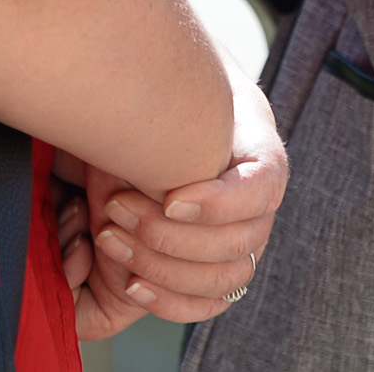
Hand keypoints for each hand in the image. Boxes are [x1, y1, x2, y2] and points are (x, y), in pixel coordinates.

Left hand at [55, 74, 286, 332]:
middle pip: (240, 241)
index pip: (264, 187)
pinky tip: (130, 282)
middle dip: (171, 235)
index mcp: (259, 150)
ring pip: (225, 279)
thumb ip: (178, 82)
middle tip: (114, 208)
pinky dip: (169, 301)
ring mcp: (241, 239)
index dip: (221, 202)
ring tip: (109, 238)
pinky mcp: (216, 267)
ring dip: (163, 267)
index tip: (170, 196)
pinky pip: (207, 304)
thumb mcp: (182, 73)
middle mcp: (258, 203)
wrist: (167, 106)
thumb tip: (145, 69)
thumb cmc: (172, 88)